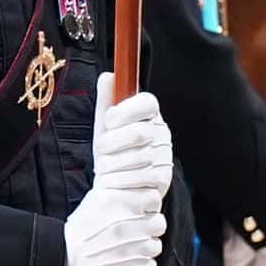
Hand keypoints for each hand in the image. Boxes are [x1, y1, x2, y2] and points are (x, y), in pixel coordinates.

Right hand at [59, 181, 165, 265]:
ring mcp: (133, 247)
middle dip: (149, 228)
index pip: (153, 198)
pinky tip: (128, 262)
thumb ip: (118, 190)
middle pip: (159, 223)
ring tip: (129, 248)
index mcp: (120, 203)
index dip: (149, 205)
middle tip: (136, 232)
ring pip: (156, 246)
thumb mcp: (94, 199)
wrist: (64, 260)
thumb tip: (136, 185)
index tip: (141, 211)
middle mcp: (129, 223)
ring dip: (145, 248)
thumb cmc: (78, 231)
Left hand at [90, 81, 171, 200]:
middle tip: (101, 152)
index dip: (126, 110)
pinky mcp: (163, 181)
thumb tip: (107, 76)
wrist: (115, 189)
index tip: (109, 121)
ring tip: (105, 169)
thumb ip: (106, 102)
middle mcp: (161, 135)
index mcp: (149, 117)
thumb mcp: (104, 127)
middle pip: (139, 132)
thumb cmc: (111, 153)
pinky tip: (114, 182)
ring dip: (112, 165)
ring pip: (137, 158)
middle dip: (112, 143)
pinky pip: (138, 178)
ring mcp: (164, 158)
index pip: (148, 102)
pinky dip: (119, 181)